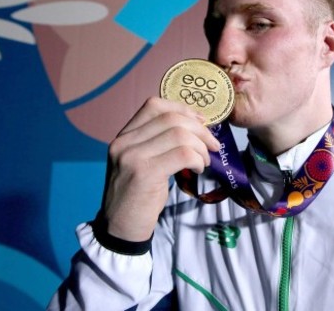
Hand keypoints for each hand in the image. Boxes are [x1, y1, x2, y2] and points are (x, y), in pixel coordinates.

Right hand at [101, 97, 219, 240]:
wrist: (120, 228)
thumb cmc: (137, 196)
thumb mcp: (141, 163)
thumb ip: (158, 143)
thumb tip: (196, 126)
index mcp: (124, 136)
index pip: (154, 105)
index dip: (182, 109)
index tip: (201, 122)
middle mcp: (124, 142)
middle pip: (171, 118)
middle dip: (200, 129)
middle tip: (213, 145)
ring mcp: (132, 157)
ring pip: (179, 134)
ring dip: (200, 147)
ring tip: (204, 161)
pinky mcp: (144, 173)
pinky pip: (182, 154)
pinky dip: (197, 159)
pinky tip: (198, 170)